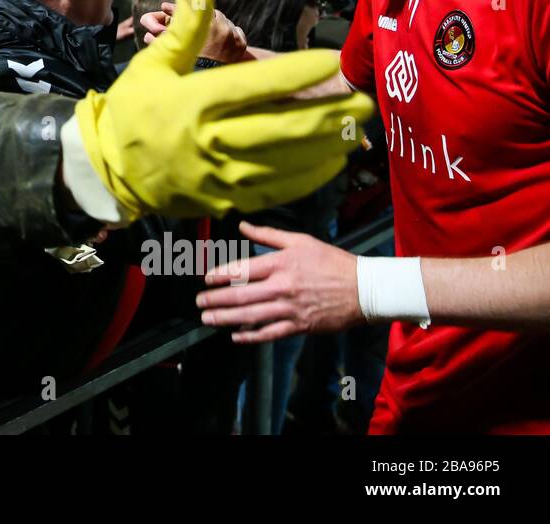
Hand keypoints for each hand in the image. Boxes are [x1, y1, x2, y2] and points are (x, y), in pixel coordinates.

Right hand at [72, 0, 375, 220]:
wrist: (108, 170)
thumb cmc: (131, 111)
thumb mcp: (153, 64)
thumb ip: (186, 29)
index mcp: (195, 102)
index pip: (258, 85)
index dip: (299, 72)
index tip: (332, 60)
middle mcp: (212, 141)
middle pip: (284, 129)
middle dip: (330, 116)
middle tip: (364, 102)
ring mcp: (220, 176)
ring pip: (287, 163)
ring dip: (326, 147)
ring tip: (354, 130)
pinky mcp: (224, 199)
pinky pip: (276, 190)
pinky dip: (306, 177)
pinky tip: (328, 162)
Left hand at [196, 221, 362, 342]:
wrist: (364, 288)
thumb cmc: (332, 262)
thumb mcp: (300, 241)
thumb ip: (268, 235)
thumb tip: (242, 225)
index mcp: (281, 264)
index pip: (242, 270)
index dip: (220, 276)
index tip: (206, 280)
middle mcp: (282, 287)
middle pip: (241, 295)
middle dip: (215, 300)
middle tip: (199, 303)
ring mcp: (291, 308)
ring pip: (251, 316)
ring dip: (226, 319)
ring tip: (208, 319)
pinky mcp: (300, 325)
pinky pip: (271, 333)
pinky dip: (252, 336)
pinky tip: (236, 336)